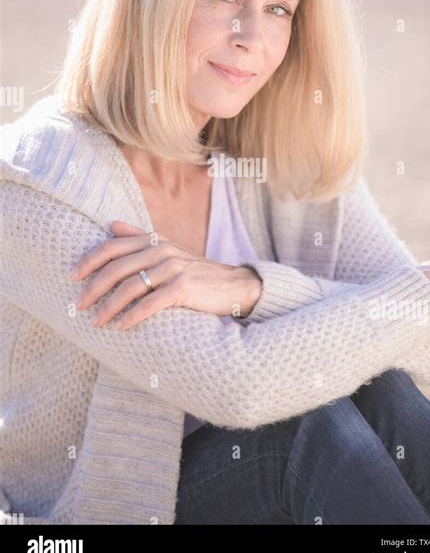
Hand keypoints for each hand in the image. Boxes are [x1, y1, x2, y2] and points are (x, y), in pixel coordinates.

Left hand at [70, 220, 261, 330]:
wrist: (234, 286)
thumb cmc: (196, 272)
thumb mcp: (168, 249)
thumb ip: (139, 236)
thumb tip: (110, 225)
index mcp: (154, 240)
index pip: (113, 246)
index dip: (89, 261)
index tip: (72, 277)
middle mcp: (162, 250)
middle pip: (117, 267)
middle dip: (93, 287)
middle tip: (78, 305)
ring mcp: (173, 268)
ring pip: (131, 287)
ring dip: (109, 307)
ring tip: (96, 322)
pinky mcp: (184, 287)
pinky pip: (151, 303)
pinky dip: (133, 316)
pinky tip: (121, 327)